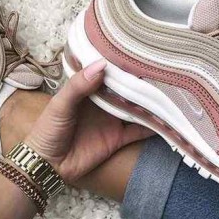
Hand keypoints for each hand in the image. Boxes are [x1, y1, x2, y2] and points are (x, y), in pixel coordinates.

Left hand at [24, 59, 154, 183]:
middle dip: (141, 83)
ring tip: (169, 93)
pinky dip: (153, 127)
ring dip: (150, 103)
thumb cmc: (48, 130)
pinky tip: (167, 120)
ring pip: (136, 109)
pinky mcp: (118, 139)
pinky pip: (139, 132)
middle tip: (162, 71)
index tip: (139, 54)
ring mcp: (113, 121)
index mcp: (89, 90)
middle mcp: (104, 103)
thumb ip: (78, 86)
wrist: (48, 165)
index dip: (122, 66)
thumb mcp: (60, 104)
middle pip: (126, 91)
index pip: (109, 74)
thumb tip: (102, 66)